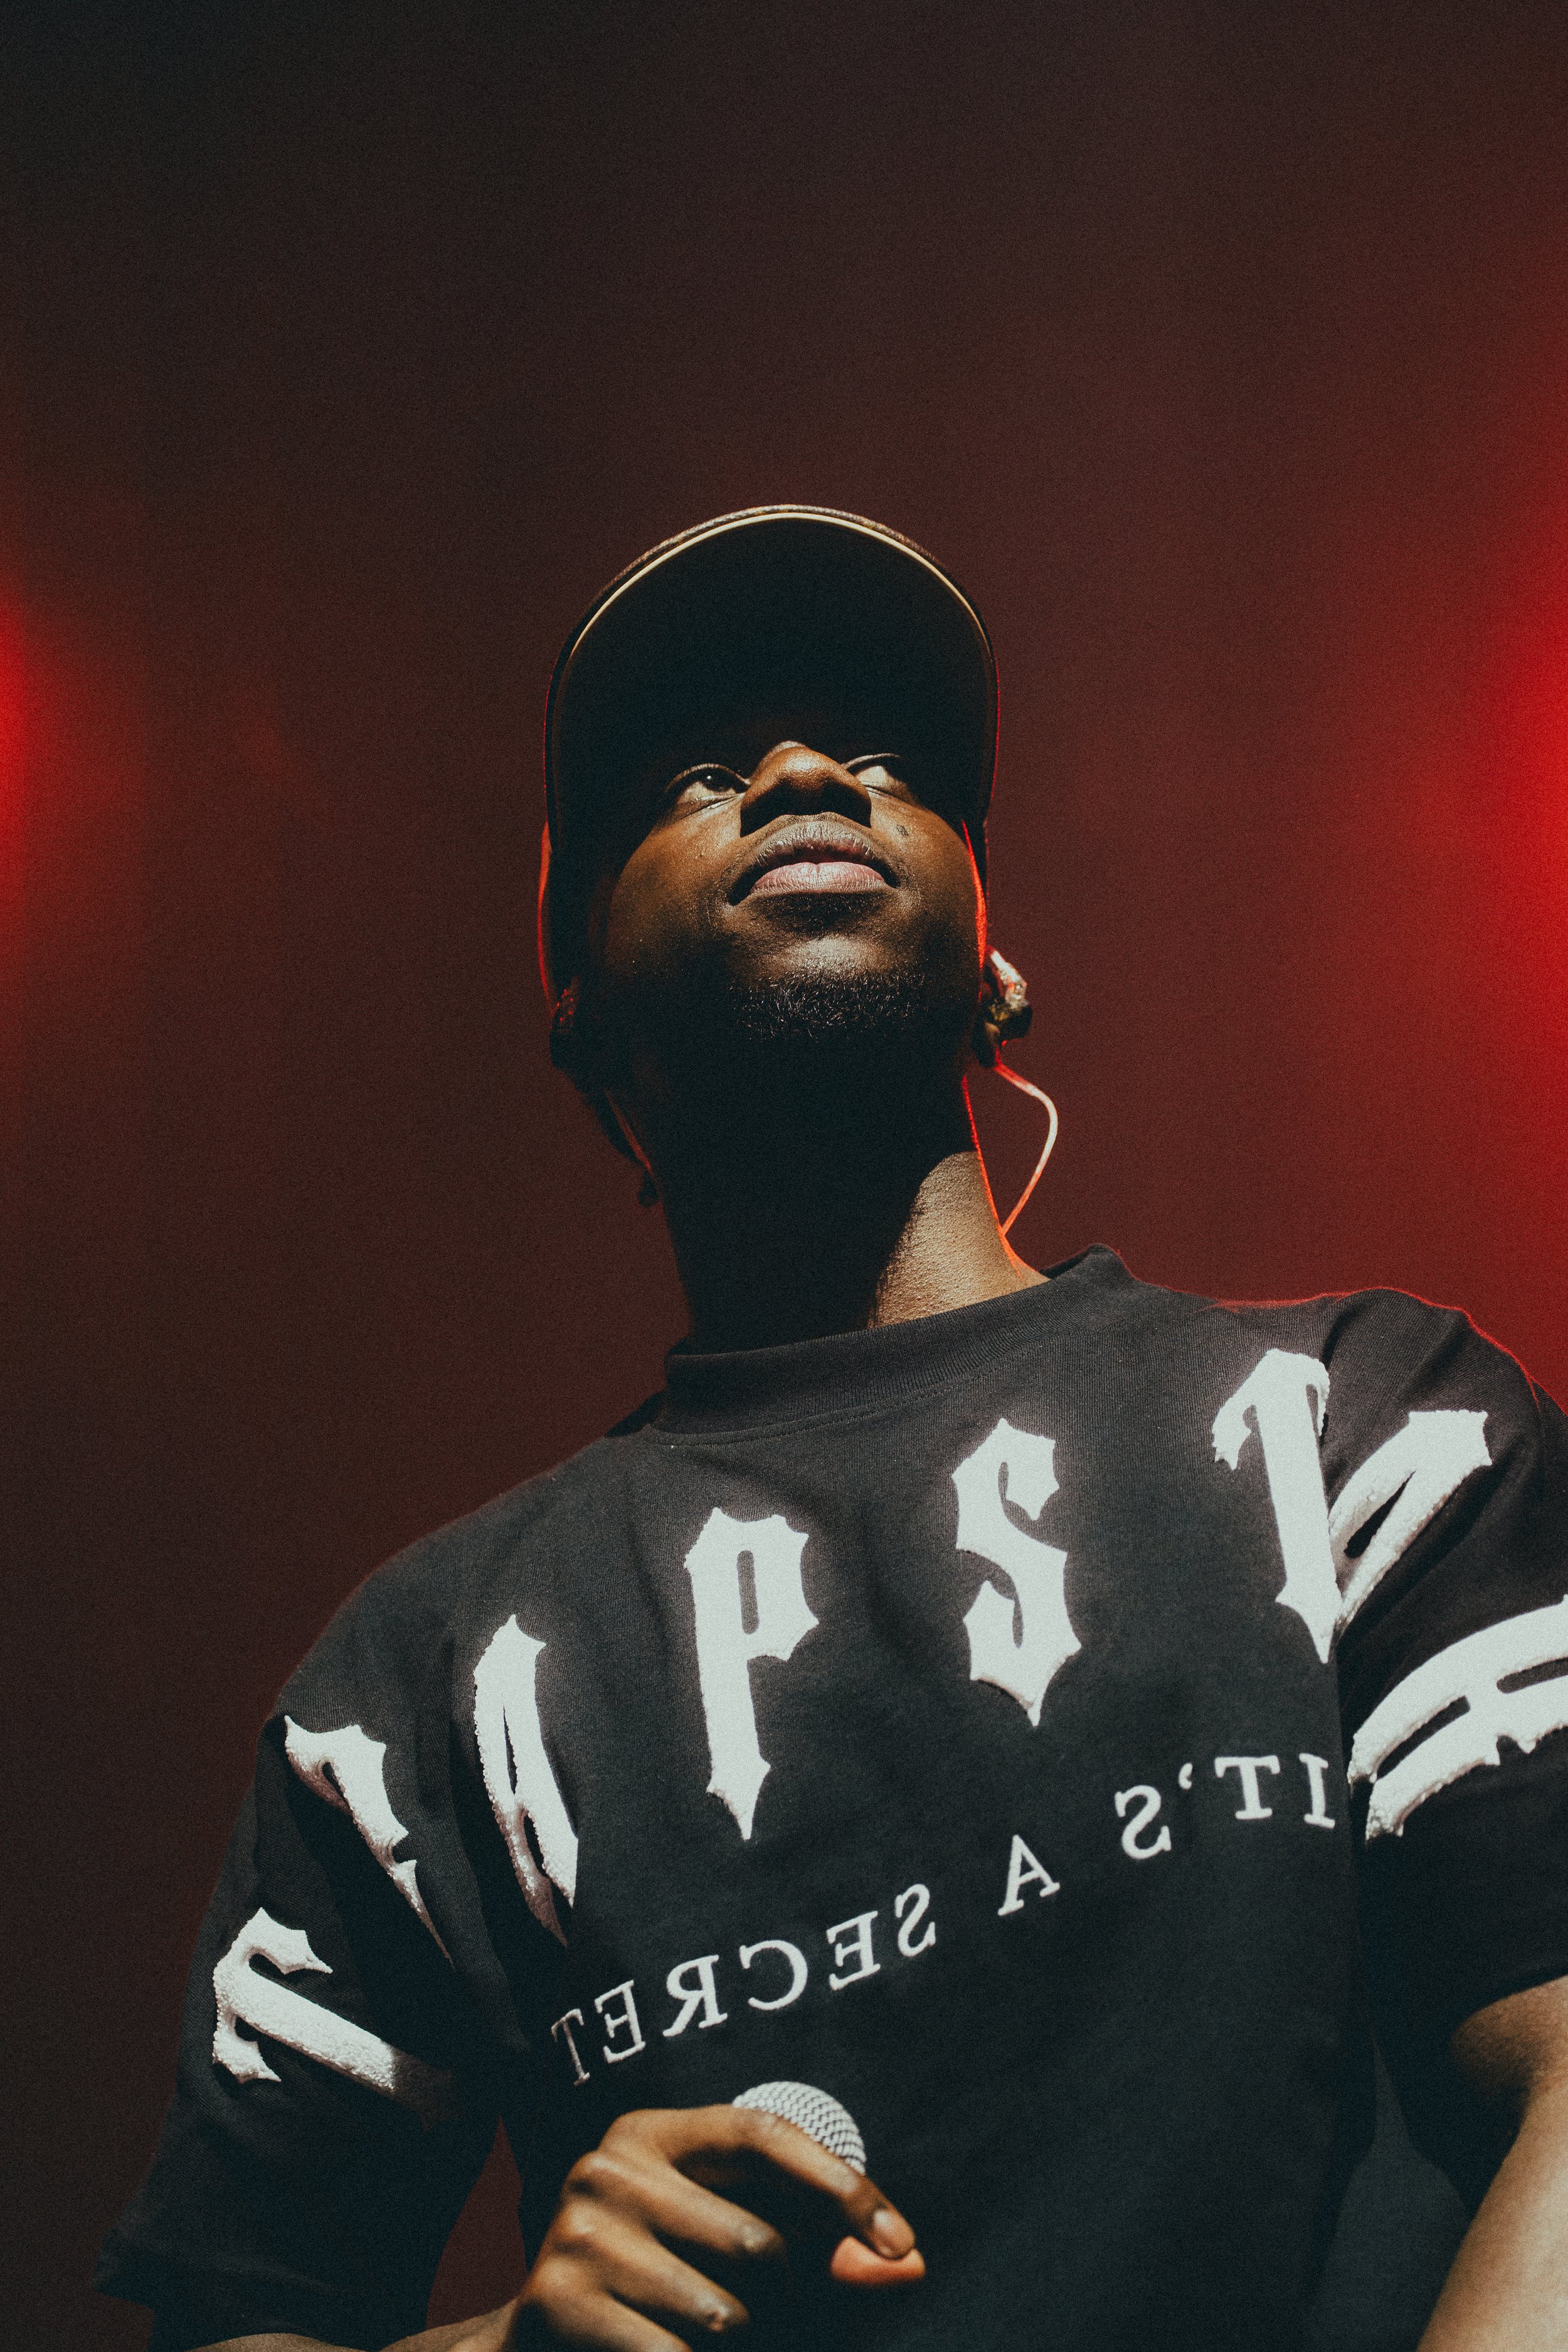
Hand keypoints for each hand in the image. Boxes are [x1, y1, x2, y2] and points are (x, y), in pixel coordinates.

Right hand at [511, 2102, 923, 2345]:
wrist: (540, 2345)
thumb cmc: (659, 2289)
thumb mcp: (732, 2250)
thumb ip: (823, 2254)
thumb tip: (910, 2265)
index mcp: (653, 2134)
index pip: (765, 2134)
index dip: (841, 2186)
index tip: (902, 2244)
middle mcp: (609, 2167)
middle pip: (758, 2242)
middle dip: (782, 2301)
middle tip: (763, 2323)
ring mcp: (578, 2233)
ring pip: (725, 2313)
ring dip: (742, 2347)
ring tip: (709, 2344)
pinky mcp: (558, 2301)